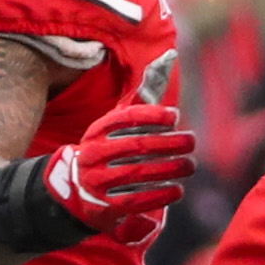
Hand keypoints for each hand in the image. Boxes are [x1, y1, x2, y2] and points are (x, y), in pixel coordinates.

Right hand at [38, 101, 193, 247]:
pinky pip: (136, 200)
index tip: (175, 116)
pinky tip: (177, 190)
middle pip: (135, 146)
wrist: (74, 192)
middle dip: (168, 143)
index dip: (151, 115)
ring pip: (137, 173)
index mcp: (96, 131)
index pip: (124, 118)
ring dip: (169, 169)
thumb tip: (169, 58)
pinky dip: (160, 195)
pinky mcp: (104, 207)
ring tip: (189, 165)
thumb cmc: (108, 149)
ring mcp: (96, 181)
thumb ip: (144, 95)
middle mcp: (93, 154)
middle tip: (190, 141)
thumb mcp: (118, 122)